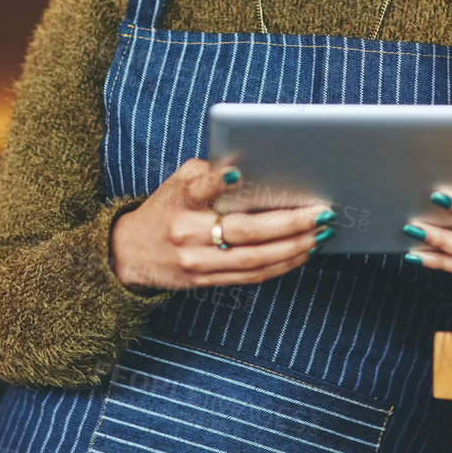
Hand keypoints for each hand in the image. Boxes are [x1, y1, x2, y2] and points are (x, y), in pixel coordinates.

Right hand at [109, 158, 334, 294]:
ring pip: (254, 260)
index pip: (200, 189)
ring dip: (293, 248)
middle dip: (289, 224)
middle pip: (245, 232)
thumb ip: (207, 174)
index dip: (218, 181)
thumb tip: (246, 171)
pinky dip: (280, 265)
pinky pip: (251, 277)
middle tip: (321, 213)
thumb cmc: (163, 208)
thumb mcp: (175, 182)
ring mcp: (198, 263)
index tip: (240, 173)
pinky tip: (302, 252)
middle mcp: (188, 235)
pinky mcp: (207, 281)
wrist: (130, 253)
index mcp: (180, 203)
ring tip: (321, 234)